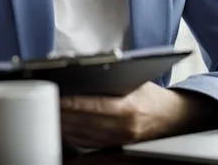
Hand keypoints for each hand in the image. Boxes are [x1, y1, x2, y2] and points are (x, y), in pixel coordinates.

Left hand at [60, 82, 217, 148]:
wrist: (174, 118)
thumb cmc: (151, 96)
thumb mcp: (135, 80)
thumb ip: (111, 77)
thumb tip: (82, 71)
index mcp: (128, 108)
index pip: (92, 105)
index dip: (71, 101)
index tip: (55, 95)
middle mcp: (123, 128)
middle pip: (83, 122)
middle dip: (62, 112)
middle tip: (43, 101)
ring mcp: (119, 140)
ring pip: (82, 134)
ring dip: (64, 124)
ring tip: (49, 112)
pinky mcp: (116, 147)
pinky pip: (88, 142)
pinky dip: (73, 135)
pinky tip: (63, 126)